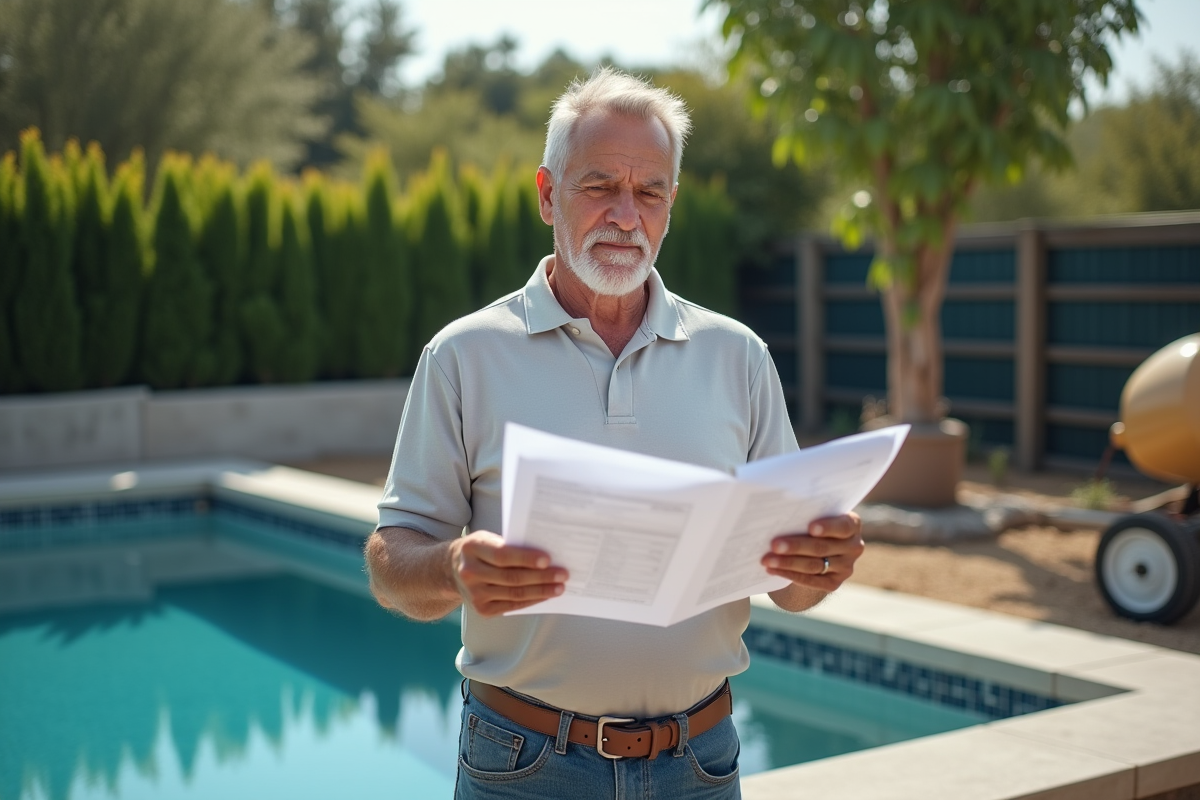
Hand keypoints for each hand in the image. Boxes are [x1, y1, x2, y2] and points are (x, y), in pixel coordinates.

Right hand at [450, 531, 568, 616]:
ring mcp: (474, 593)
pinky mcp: (481, 609)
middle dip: (541, 577)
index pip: (503, 555)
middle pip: (511, 577)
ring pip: (514, 594)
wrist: (452, 569)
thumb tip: (543, 555)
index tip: (547, 559)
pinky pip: (511, 606)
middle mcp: (470, 572)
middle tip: (562, 574)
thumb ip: (509, 544)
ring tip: (559, 587)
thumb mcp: (487, 538)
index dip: (526, 558)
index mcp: (472, 548)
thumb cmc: (479, 550)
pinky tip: (545, 596)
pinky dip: (531, 601)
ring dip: (540, 591)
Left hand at [761, 513, 863, 592]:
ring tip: (767, 560)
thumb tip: (778, 512)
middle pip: (822, 547)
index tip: (811, 527)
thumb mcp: (815, 514)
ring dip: (788, 563)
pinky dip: (789, 575)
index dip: (828, 527)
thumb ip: (806, 513)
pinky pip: (811, 581)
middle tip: (774, 545)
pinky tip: (773, 570)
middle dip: (796, 546)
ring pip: (814, 565)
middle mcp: (853, 546)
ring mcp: (846, 567)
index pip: (843, 526)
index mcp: (852, 524)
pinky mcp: (835, 583)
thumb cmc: (811, 523)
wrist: (816, 549)